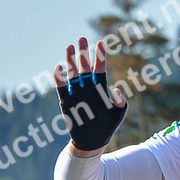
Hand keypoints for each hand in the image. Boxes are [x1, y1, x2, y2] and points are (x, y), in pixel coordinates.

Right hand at [53, 37, 127, 155]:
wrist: (92, 141)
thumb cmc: (107, 127)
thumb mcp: (118, 115)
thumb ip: (121, 102)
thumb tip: (116, 90)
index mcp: (100, 88)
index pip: (100, 68)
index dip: (100, 56)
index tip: (101, 43)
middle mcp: (87, 87)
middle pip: (85, 66)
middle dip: (83, 53)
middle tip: (81, 38)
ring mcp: (76, 93)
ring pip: (72, 73)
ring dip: (70, 61)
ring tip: (69, 47)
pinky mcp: (66, 101)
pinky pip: (62, 87)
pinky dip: (60, 78)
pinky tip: (59, 67)